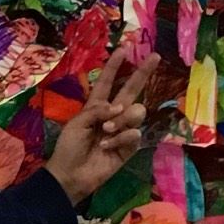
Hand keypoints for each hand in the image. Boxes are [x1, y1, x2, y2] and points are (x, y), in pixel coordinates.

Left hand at [45, 47, 154, 205]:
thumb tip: (118, 106)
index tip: (124, 49)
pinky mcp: (130, 145)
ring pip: (136, 111)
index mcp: (97, 106)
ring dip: (122, 119)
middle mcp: (113, 114)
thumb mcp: (76, 123)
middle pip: (132, 89)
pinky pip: (134, 133)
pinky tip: (107, 147)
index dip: (115, 66)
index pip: (107, 82)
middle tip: (155, 56)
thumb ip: (97, 110)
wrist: (72, 174)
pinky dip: (120, 139)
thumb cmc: (69, 147)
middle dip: (143, 72)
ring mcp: (123, 129)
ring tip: (105, 131)